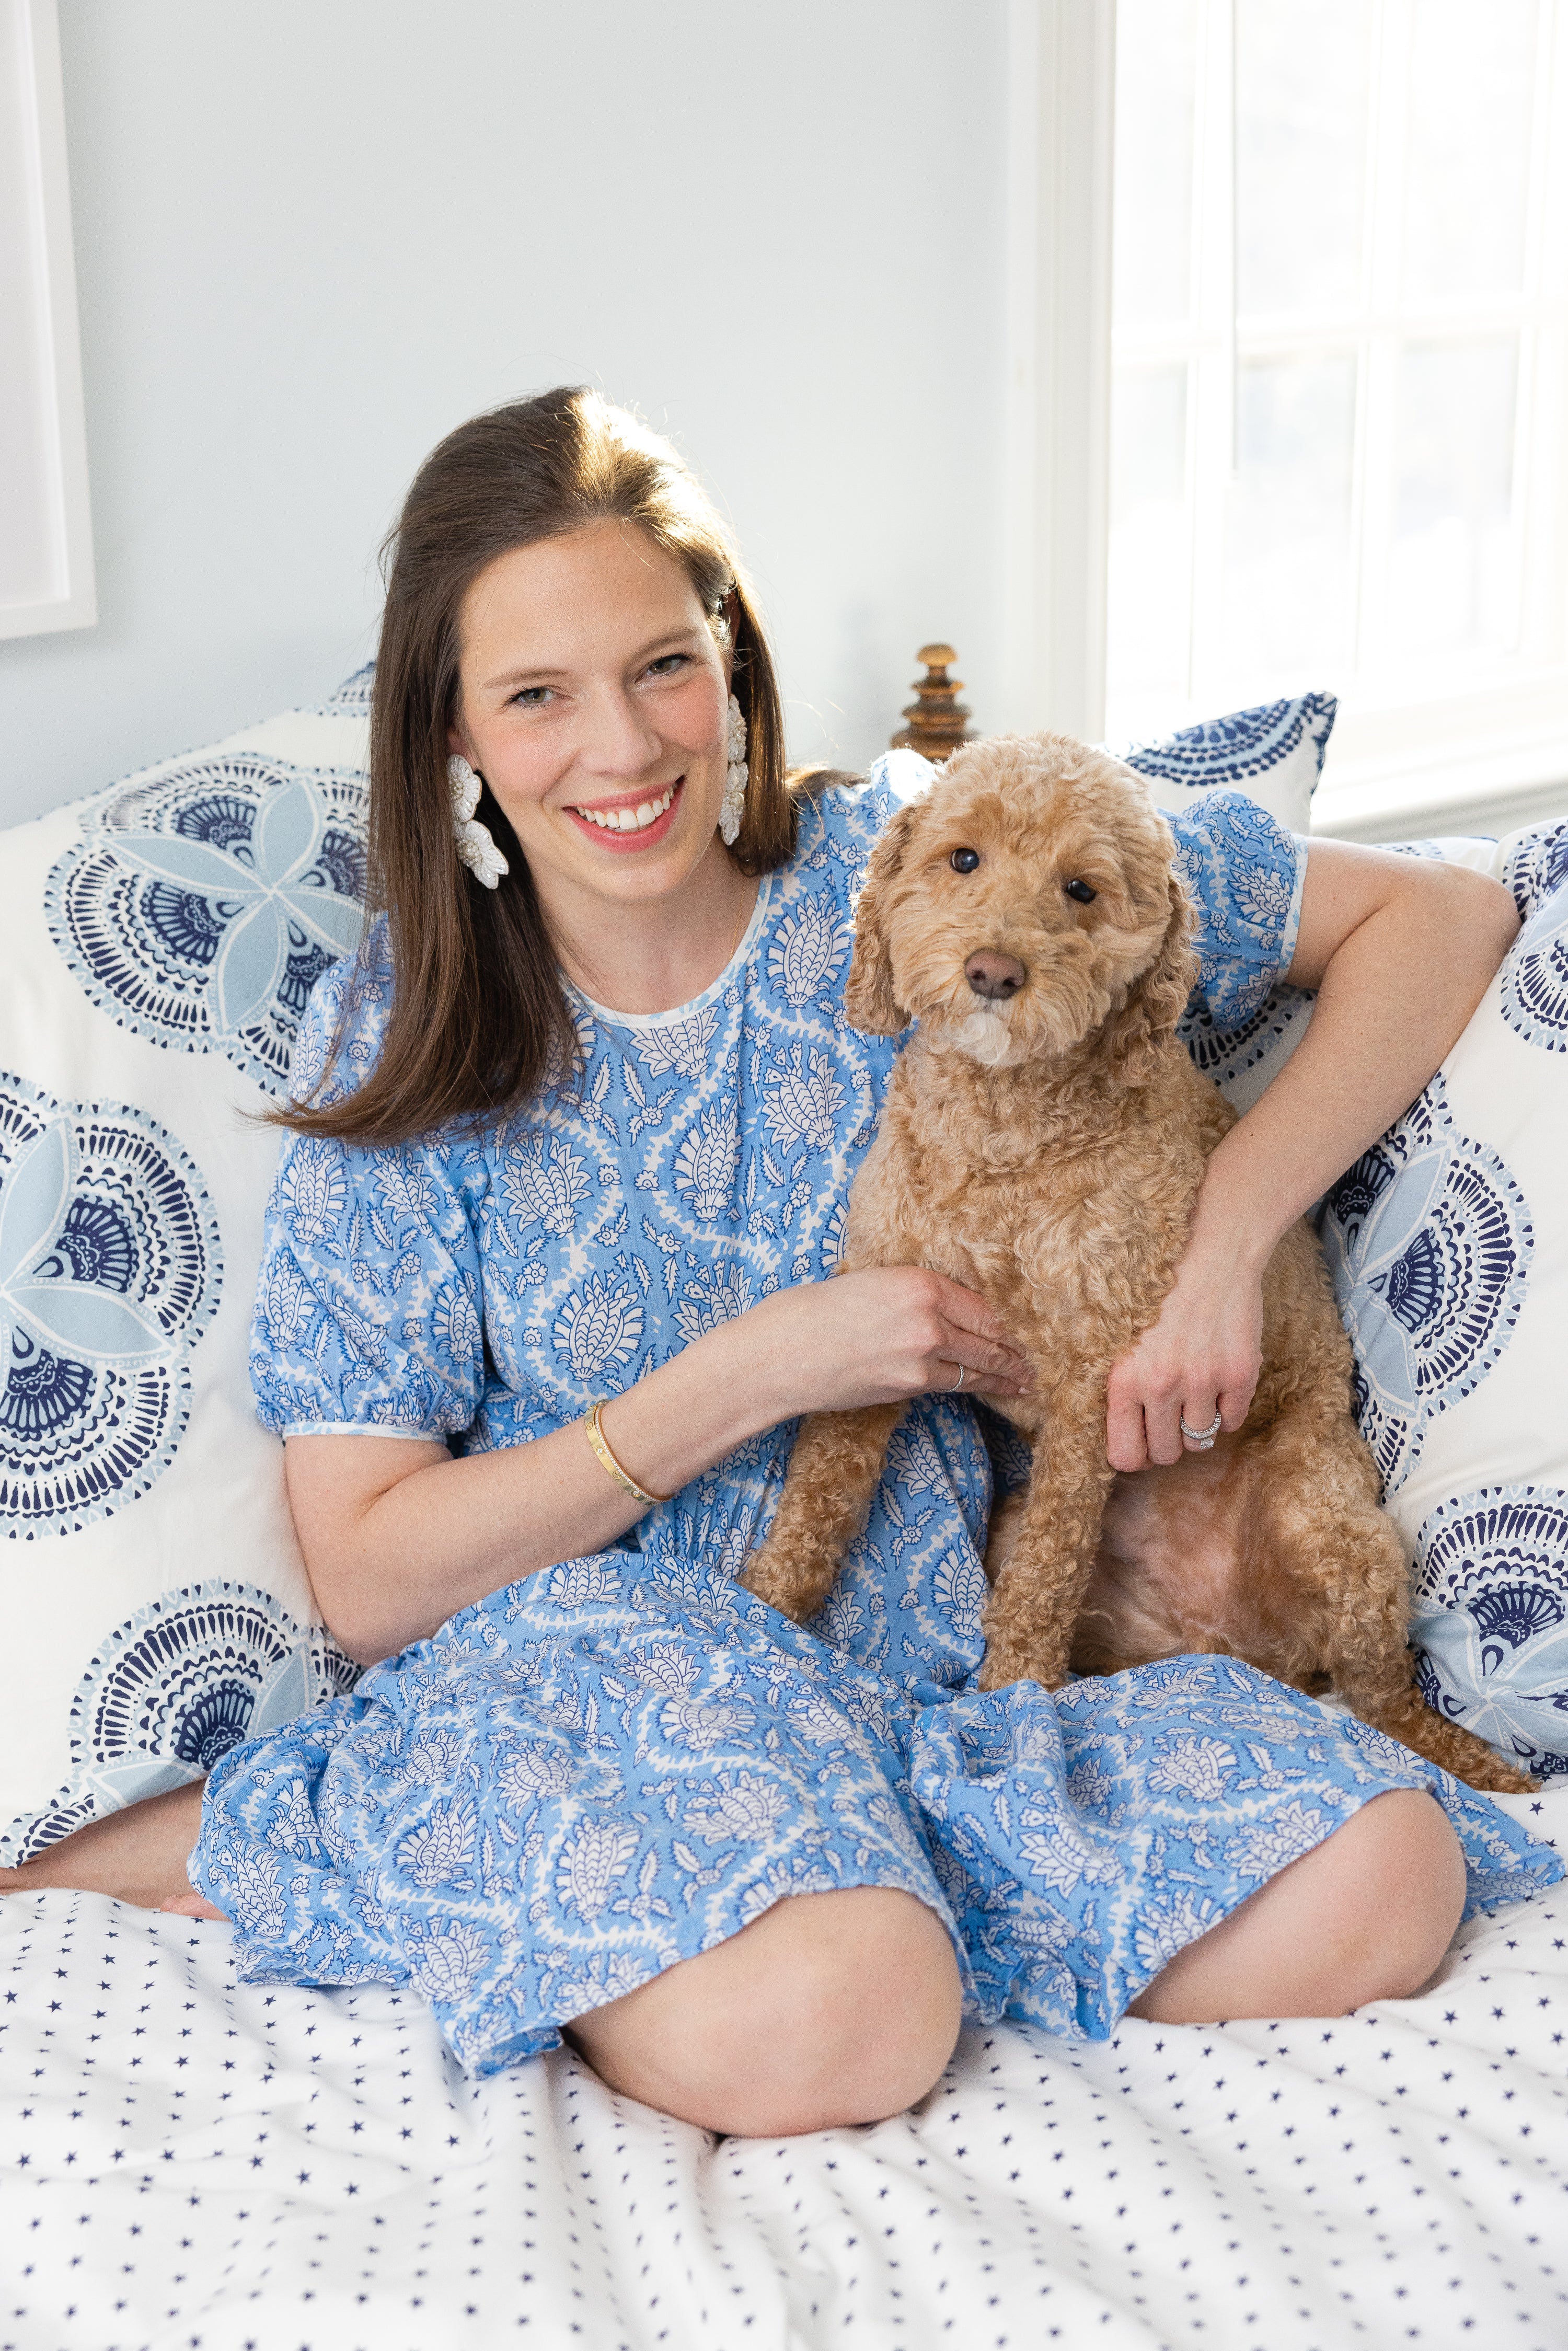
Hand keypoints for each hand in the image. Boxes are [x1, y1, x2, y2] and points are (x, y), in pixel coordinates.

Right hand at [751, 1267, 1032, 1419]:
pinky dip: (980, 1387)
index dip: (1005, 1319)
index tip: (1021, 1326)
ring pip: (978, 1364)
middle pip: (988, 1334)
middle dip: (1016, 1349)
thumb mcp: (867, 1284)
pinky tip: (999, 1390)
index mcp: (917, 1280)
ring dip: (1006, 1373)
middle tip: (1038, 1357)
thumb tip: (944, 1309)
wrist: (775, 1356)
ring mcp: (920, 1354)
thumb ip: (911, 1294)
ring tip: (1028, 1379)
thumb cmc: (809, 1314)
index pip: (979, 1302)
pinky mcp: (908, 1386)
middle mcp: (927, 1316)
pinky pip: (954, 1385)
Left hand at [1105, 1239, 1263, 1470]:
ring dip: (1196, 1426)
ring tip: (1194, 1397)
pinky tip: (1218, 1384)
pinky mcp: (1240, 1374)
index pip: (1124, 1455)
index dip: (1135, 1455)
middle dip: (1167, 1443)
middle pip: (1165, 1453)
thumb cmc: (1158, 1293)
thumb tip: (1121, 1436)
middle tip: (1169, 1420)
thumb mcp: (1121, 1338)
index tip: (1141, 1443)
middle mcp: (1162, 1386)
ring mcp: (1204, 1382)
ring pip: (1199, 1439)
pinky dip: (1226, 1411)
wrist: (1211, 1253)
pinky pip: (1232, 1421)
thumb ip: (1120, 1386)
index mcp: (1124, 1379)